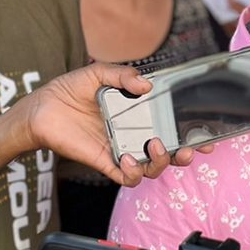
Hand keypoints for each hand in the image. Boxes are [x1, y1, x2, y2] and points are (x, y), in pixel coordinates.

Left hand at [8, 64, 200, 185]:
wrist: (41, 108)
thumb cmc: (69, 90)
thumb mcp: (97, 73)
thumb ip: (122, 75)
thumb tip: (146, 84)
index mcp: (138, 114)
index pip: (170, 125)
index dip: (191, 132)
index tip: (207, 135)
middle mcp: (133, 135)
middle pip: (168, 152)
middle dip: (185, 155)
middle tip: (191, 149)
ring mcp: (121, 150)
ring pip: (151, 168)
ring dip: (161, 163)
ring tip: (157, 147)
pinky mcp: (105, 162)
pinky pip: (126, 176)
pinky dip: (133, 172)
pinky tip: (129, 159)